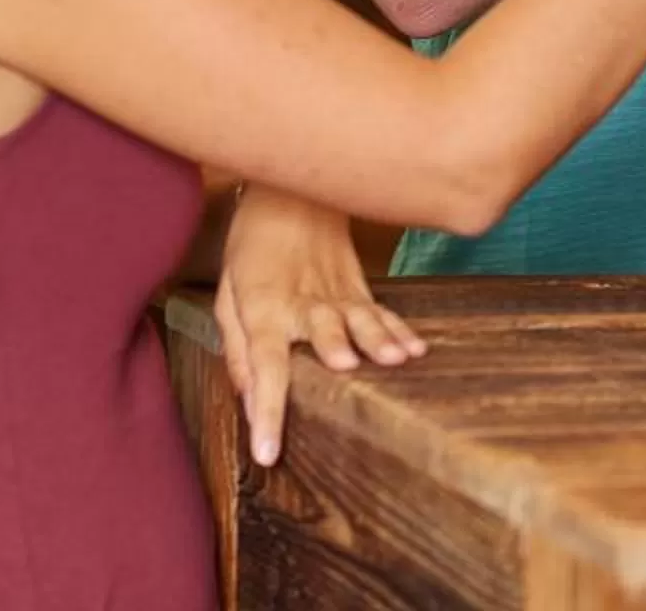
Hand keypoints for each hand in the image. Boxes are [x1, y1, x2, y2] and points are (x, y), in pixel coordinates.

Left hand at [214, 188, 425, 466]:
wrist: (292, 194)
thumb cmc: (252, 247)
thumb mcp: (229, 294)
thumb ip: (238, 348)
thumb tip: (245, 398)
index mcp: (263, 308)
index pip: (262, 363)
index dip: (265, 408)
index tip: (267, 452)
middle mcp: (303, 302)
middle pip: (320, 326)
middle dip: (334, 345)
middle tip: (345, 365)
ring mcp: (337, 292)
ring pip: (360, 317)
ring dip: (377, 337)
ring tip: (396, 357)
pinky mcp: (358, 287)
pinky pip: (380, 313)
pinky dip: (399, 331)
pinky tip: (416, 349)